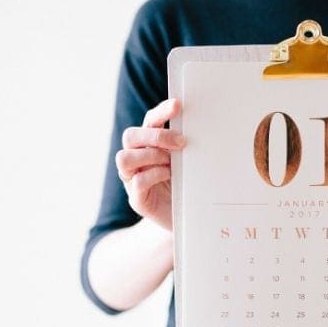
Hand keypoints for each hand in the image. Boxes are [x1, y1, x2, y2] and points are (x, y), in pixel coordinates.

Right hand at [115, 98, 185, 230]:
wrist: (187, 221)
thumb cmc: (188, 187)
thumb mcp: (189, 164)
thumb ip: (187, 147)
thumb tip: (203, 128)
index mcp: (149, 146)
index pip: (150, 121)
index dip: (161, 112)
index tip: (178, 105)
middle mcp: (136, 159)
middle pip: (131, 136)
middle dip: (156, 135)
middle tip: (182, 142)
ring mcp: (132, 179)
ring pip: (124, 157)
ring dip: (150, 155)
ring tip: (171, 162)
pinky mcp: (137, 199)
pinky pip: (136, 182)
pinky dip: (153, 175)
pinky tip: (169, 176)